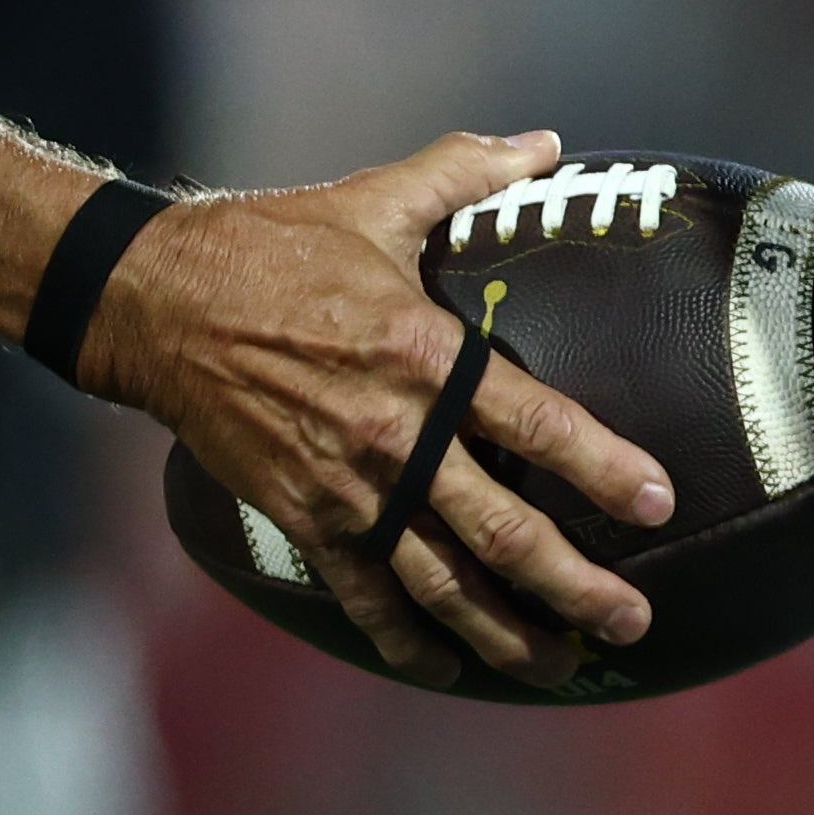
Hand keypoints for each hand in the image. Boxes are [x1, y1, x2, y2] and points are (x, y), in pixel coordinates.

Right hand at [82, 130, 678, 686]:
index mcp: (423, 354)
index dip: (601, 467)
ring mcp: (345, 486)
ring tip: (561, 663)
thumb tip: (544, 143)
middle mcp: (392, 434)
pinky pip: (362, 593)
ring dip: (504, 630)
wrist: (156, 302)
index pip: (534, 423)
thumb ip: (465, 173)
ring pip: (439, 580)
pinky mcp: (301, 516)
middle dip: (572, 582)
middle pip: (500, 528)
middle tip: (632, 620)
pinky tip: (445, 670)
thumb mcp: (374, 199)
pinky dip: (405, 638)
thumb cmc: (272, 245)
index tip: (657, 504)